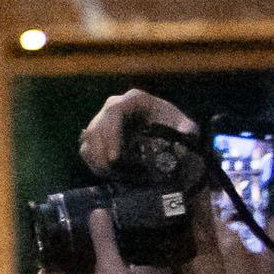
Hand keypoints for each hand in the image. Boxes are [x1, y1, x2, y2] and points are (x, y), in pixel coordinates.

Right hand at [85, 86, 199, 175]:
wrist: (171, 134)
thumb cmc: (176, 127)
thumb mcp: (187, 128)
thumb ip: (186, 132)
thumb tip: (182, 142)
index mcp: (134, 99)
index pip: (114, 111)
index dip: (111, 134)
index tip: (116, 157)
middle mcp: (114, 106)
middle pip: (97, 126)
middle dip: (101, 151)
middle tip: (111, 171)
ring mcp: (103, 120)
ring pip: (89, 138)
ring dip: (96, 158)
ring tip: (110, 174)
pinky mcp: (98, 134)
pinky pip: (86, 147)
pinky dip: (92, 161)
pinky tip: (105, 172)